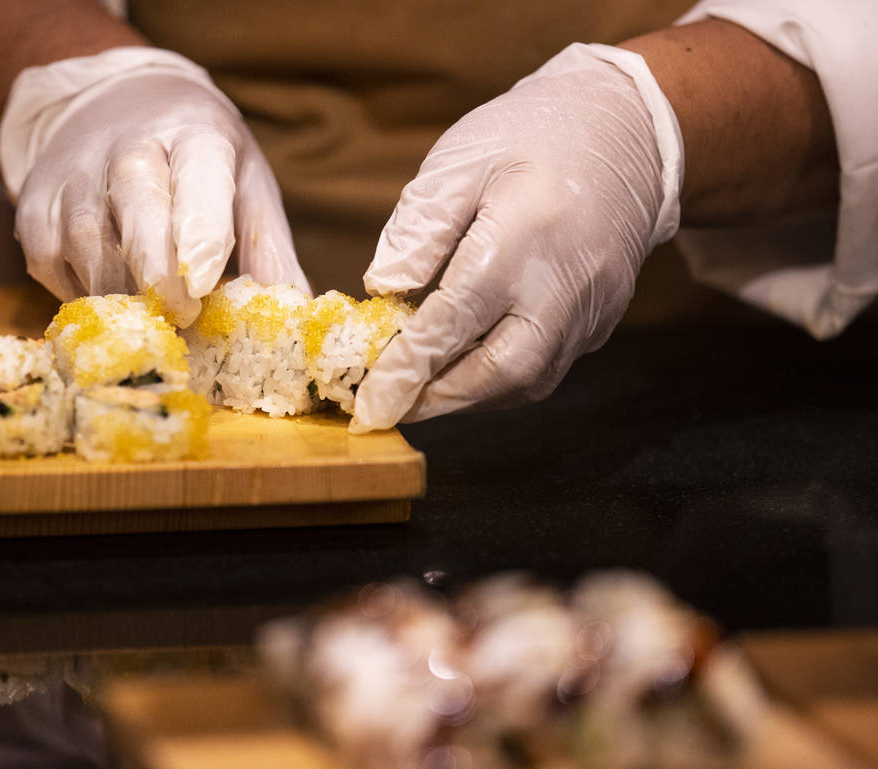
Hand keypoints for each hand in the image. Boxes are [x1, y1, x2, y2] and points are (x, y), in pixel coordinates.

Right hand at [0, 48, 307, 325]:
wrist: (110, 103)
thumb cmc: (194, 158)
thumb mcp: (245, 182)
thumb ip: (268, 249)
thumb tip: (293, 316)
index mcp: (194, 134)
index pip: (197, 182)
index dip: (198, 237)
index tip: (201, 285)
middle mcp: (125, 150)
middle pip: (137, 219)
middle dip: (159, 278)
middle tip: (183, 315)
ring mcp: (71, 182)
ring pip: (93, 257)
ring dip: (126, 300)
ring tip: (155, 314)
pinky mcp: (33, 213)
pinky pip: (55, 273)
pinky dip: (87, 297)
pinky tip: (114, 295)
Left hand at [351, 44, 681, 431]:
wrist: (632, 128)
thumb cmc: (535, 132)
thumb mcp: (462, 159)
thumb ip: (420, 226)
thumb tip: (383, 289)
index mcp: (523, 238)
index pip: (455, 321)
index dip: (408, 368)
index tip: (370, 401)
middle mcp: (565, 285)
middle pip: (502, 372)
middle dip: (440, 400)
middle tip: (390, 407)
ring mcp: (593, 308)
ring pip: (529, 381)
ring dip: (470, 396)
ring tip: (420, 391)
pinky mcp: (604, 319)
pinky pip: (549, 367)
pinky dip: (501, 380)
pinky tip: (465, 366)